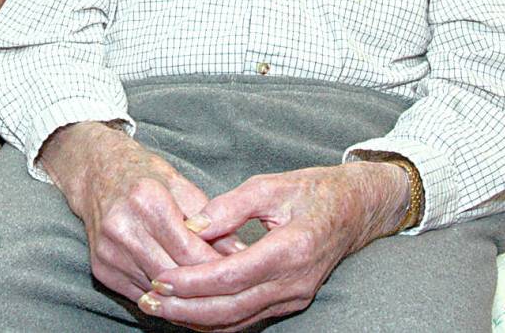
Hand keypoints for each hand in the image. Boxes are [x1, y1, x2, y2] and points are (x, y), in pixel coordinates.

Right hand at [40, 123, 236, 301]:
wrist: (97, 174)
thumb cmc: (144, 176)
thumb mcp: (180, 185)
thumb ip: (210, 218)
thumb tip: (240, 251)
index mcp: (146, 200)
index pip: (189, 250)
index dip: (218, 267)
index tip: (241, 273)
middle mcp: (122, 227)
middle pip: (174, 274)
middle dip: (204, 285)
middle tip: (229, 290)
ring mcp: (109, 251)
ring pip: (158, 290)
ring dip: (185, 296)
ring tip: (209, 293)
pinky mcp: (102, 269)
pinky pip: (140, 295)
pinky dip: (163, 298)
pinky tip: (181, 293)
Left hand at [136, 162, 409, 330]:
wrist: (355, 210)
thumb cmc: (313, 190)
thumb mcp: (271, 185)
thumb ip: (230, 206)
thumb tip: (192, 225)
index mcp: (291, 250)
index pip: (231, 276)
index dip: (192, 281)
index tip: (160, 277)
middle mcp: (294, 282)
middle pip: (231, 309)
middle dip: (186, 309)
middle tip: (149, 301)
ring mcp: (294, 296)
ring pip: (238, 321)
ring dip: (197, 320)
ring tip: (160, 308)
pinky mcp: (290, 301)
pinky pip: (248, 318)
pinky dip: (216, 320)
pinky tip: (189, 310)